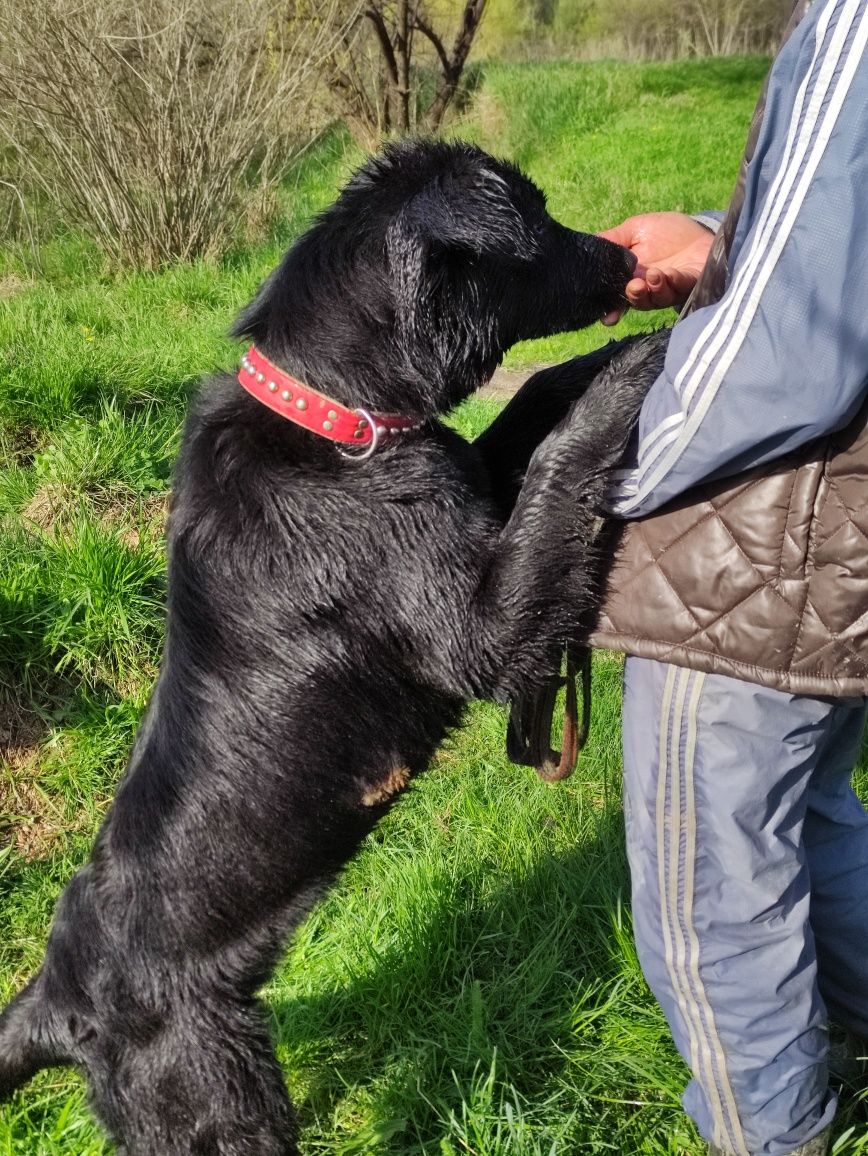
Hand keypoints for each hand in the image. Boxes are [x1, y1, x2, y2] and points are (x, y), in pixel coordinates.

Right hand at [598, 212, 715, 323]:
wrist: (699, 229)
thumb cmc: (666, 232)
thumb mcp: (635, 229)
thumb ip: (613, 239)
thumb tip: (587, 247)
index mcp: (632, 278)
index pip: (617, 297)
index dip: (611, 309)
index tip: (608, 316)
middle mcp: (649, 289)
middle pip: (637, 301)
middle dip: (634, 296)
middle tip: (633, 286)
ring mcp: (669, 289)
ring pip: (658, 298)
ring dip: (654, 289)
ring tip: (653, 275)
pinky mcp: (689, 284)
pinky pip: (680, 287)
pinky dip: (674, 281)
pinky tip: (669, 273)